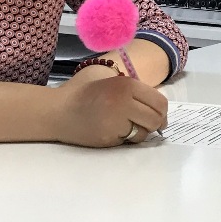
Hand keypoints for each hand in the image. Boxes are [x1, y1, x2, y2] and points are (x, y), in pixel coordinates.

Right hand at [53, 69, 168, 146]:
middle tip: (147, 124)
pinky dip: (125, 138)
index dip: (162, 111)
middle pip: (156, 118)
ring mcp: (117, 121)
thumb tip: (161, 111)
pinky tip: (113, 130)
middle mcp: (124, 102)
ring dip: (140, 131)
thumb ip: (135, 90)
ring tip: (125, 125)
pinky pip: (129, 140)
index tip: (159, 115)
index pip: (159, 102)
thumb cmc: (85, 93)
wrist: (58, 111)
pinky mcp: (110, 137)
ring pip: (145, 132)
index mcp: (126, 85)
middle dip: (155, 123)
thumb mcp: (111, 81)